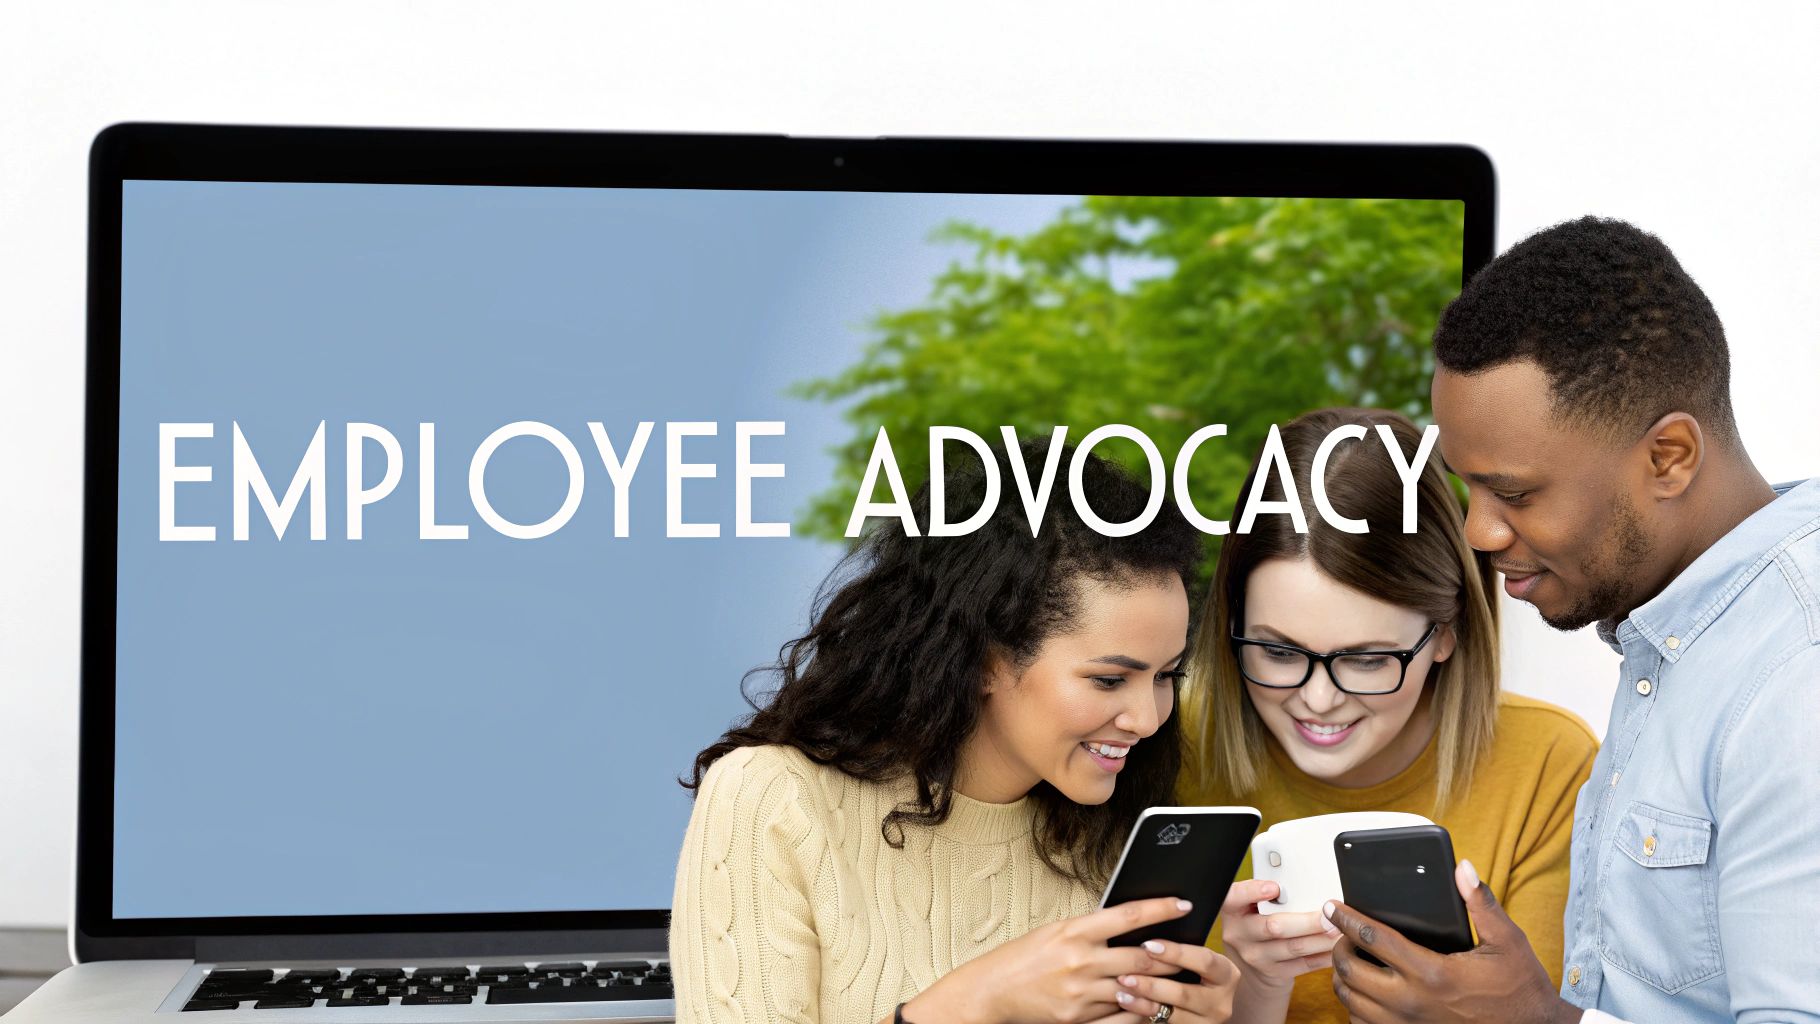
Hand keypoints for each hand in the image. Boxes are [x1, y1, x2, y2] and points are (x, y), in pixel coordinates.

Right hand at [904, 895, 1200, 1023]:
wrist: (992, 990)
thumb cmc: (1024, 957)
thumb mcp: (1056, 932)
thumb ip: (1091, 930)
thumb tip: (1129, 924)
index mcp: (1074, 930)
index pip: (1127, 916)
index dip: (1160, 908)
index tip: (1184, 903)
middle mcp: (1080, 960)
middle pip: (1140, 958)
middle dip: (1171, 956)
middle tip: (1193, 951)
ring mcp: (1080, 992)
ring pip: (1135, 990)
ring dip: (1161, 987)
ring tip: (1180, 981)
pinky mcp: (1078, 1018)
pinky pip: (1119, 1015)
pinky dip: (1138, 1009)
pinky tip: (1151, 1005)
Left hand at [1112, 938, 1240, 1022]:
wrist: (1202, 1004)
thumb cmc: (1192, 970)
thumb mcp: (1197, 958)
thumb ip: (1181, 947)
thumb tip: (1148, 916)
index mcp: (1226, 974)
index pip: (1204, 961)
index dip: (1177, 953)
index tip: (1148, 945)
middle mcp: (1221, 1002)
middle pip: (1185, 994)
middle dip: (1153, 984)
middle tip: (1125, 975)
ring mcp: (1207, 1022)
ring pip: (1173, 1014)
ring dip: (1143, 1002)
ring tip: (1121, 990)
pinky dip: (1142, 1014)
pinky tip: (1126, 1004)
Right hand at [1217, 878, 1338, 989]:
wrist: (1251, 962)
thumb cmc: (1258, 920)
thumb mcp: (1253, 904)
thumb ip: (1272, 894)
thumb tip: (1306, 883)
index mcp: (1233, 909)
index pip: (1235, 896)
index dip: (1252, 891)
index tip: (1274, 887)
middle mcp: (1239, 934)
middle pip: (1274, 926)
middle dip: (1306, 921)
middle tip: (1330, 914)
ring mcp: (1255, 957)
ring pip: (1293, 947)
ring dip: (1321, 939)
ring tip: (1340, 930)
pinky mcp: (1274, 973)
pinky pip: (1304, 965)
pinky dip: (1323, 955)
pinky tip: (1336, 947)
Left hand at [1323, 860, 1579, 1023]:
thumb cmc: (1520, 989)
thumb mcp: (1508, 941)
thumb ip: (1481, 903)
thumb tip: (1463, 869)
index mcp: (1433, 972)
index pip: (1372, 938)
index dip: (1345, 918)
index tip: (1332, 905)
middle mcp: (1413, 1001)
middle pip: (1350, 970)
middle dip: (1338, 947)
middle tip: (1340, 933)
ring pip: (1351, 1000)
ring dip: (1342, 978)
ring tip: (1348, 959)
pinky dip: (1354, 1007)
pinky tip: (1363, 992)